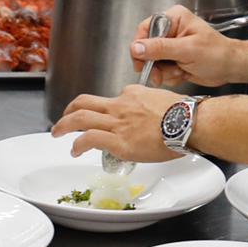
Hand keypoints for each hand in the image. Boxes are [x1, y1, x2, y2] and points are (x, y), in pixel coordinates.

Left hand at [51, 85, 182, 162]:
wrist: (190, 123)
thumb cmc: (185, 115)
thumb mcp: (165, 99)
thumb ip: (153, 104)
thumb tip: (154, 116)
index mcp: (133, 95)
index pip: (112, 98)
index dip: (105, 108)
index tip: (106, 117)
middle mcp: (121, 105)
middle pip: (85, 102)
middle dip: (70, 109)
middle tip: (64, 118)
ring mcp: (118, 123)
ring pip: (80, 117)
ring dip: (64, 125)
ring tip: (57, 132)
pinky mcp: (119, 141)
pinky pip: (89, 139)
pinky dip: (77, 145)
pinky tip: (75, 151)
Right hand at [131, 5, 242, 86]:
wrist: (230, 68)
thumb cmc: (218, 54)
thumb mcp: (187, 50)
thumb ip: (160, 48)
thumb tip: (137, 47)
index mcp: (174, 18)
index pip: (146, 29)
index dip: (140, 47)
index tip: (141, 62)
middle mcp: (171, 30)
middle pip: (146, 48)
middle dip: (155, 64)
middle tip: (161, 74)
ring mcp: (172, 46)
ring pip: (153, 62)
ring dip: (164, 72)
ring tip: (180, 71)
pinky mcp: (174, 59)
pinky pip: (161, 70)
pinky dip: (170, 76)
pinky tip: (183, 73)